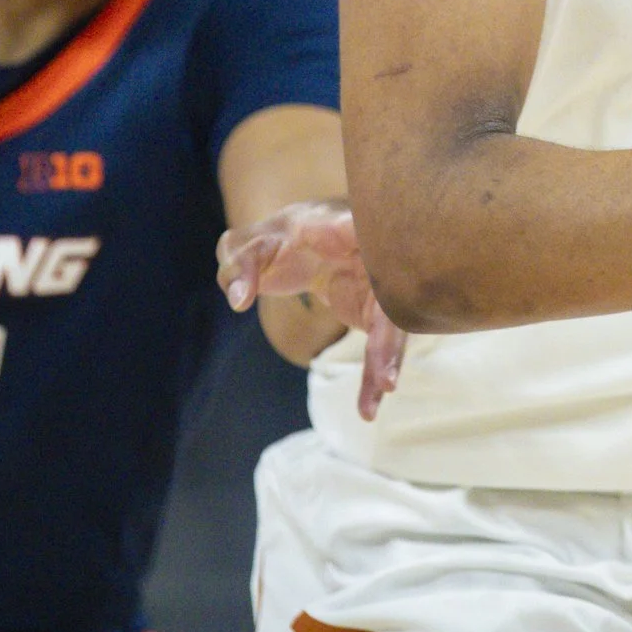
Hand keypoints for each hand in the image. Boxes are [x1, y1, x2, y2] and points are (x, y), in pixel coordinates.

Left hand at [218, 201, 405, 417]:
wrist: (306, 243)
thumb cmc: (278, 238)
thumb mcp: (248, 244)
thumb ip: (239, 264)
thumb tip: (239, 299)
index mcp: (343, 224)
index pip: (367, 233)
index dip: (381, 252)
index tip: (389, 276)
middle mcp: (375, 254)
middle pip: (390, 292)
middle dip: (391, 331)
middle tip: (387, 374)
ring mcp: (382, 287)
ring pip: (392, 325)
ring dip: (387, 360)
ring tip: (378, 397)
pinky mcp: (377, 313)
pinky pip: (381, 346)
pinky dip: (374, 375)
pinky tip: (368, 407)